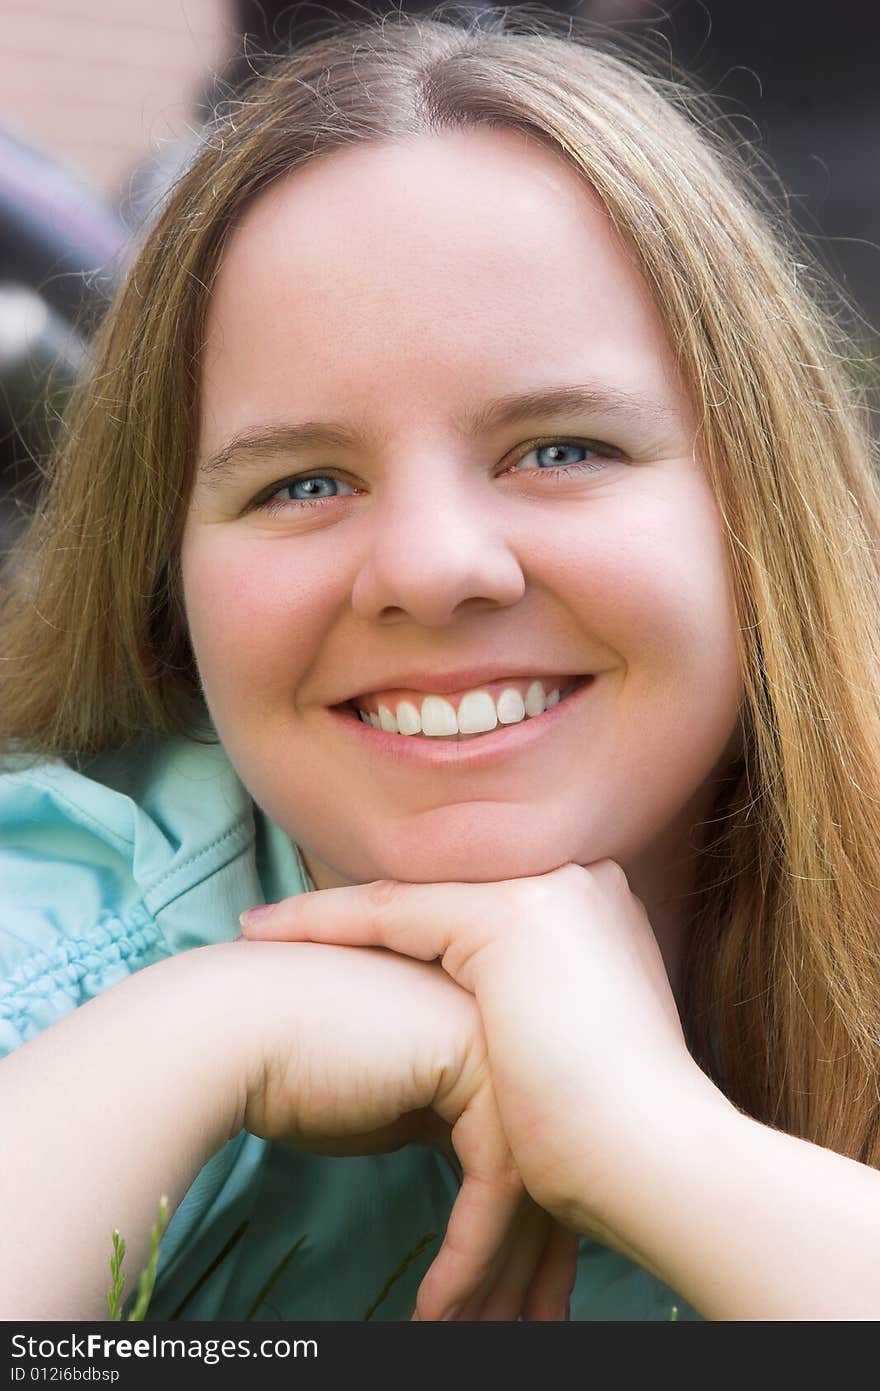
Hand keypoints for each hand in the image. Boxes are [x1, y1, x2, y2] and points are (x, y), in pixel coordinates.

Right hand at [225, 938, 577, 1318]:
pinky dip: (468, 1259)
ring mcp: (490, 1032)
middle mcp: (496, 1020)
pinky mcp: (473, 1062)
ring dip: (496, 1276)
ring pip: (525, 1178)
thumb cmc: (282, 1070)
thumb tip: (483, 1196)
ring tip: (468, 1335)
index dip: (524, 1232)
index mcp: (479, 1023)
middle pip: (538, 1159)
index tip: (518, 1301)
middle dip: (529, 1263)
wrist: (224, 1031)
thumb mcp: (382, 1102)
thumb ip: (434, 1119)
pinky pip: (495, 1183)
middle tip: (523, 1329)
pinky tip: (436, 1307)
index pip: (526, 1139)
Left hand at [239, 863, 730, 1251]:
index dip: (404, 925)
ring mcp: (545, 894)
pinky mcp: (506, 919)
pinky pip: (386, 913)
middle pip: (438, 896)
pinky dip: (321, 924)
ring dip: (324, 919)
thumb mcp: (572, 1051)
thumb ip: (535, 1015)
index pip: (475, 911)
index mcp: (596, 913)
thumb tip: (486, 1035)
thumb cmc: (618, 1136)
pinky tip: (267, 934)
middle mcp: (576, 885)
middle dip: (360, 917)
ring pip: (405, 899)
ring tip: (262, 935)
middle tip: (284, 928)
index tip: (346, 946)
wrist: (663, 1160)